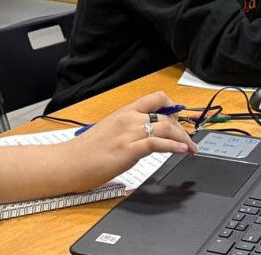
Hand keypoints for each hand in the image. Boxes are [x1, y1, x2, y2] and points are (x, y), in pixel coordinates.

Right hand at [60, 92, 198, 191]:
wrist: (68, 162)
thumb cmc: (85, 151)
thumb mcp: (110, 132)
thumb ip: (128, 130)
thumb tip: (145, 137)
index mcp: (124, 112)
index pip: (156, 99)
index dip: (173, 108)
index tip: (181, 119)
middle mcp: (128, 118)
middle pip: (166, 115)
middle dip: (183, 127)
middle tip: (189, 139)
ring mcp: (128, 133)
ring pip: (166, 127)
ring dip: (184, 138)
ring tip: (192, 148)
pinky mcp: (128, 149)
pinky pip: (158, 143)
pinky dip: (174, 146)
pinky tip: (183, 150)